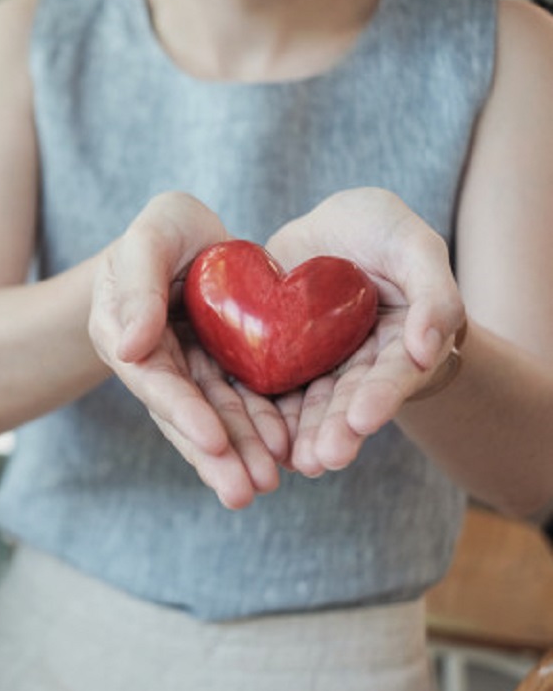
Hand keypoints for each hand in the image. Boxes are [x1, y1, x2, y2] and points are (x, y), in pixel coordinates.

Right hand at [89, 193, 289, 508]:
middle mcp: (153, 362)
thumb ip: (138, 285)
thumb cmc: (164, 227)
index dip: (182, 412)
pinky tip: (286, 450)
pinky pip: (242, 401)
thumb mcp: (150, 236)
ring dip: (240, 452)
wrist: (192, 232)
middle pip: (184, 413)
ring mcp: (189, 369)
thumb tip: (127, 348)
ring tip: (267, 484)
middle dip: (215, 454)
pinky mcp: (222, 369)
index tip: (212, 441)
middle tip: (245, 492)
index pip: (153, 380)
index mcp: (122, 334)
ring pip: (215, 416)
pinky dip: (261, 426)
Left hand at [264, 188, 466, 475]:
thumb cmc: (383, 232)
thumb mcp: (415, 246)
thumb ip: (434, 294)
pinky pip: (269, 385)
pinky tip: (256, 438)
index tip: (364, 421)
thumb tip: (429, 349)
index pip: (393, 373)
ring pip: (308, 402)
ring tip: (294, 462)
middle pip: (348, 399)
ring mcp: (317, 363)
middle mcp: (358, 362)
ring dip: (301, 434)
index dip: (380, 397)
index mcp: (400, 343)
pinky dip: (264, 411)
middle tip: (323, 459)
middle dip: (336, 430)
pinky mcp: (278, 355)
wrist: (329, 227)